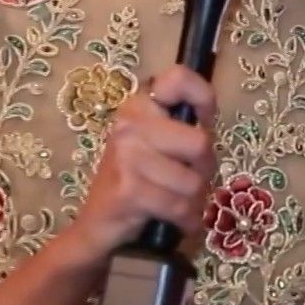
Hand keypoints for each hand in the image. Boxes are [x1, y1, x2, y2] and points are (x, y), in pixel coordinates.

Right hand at [61, 66, 217, 262]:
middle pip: (200, 143)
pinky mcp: (127, 190)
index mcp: (139, 105)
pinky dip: (186, 220)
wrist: (95, 226)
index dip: (203, 100)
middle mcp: (129, 123)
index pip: (179, 78)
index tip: (203, 124)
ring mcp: (126, 156)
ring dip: (194, 201)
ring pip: (192, 181)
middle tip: (190, 181)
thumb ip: (184, 128)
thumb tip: (209, 123)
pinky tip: (178, 221)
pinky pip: (178, 206)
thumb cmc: (136, 183)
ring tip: (180, 204)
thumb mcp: (159, 146)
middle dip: (204, 171)